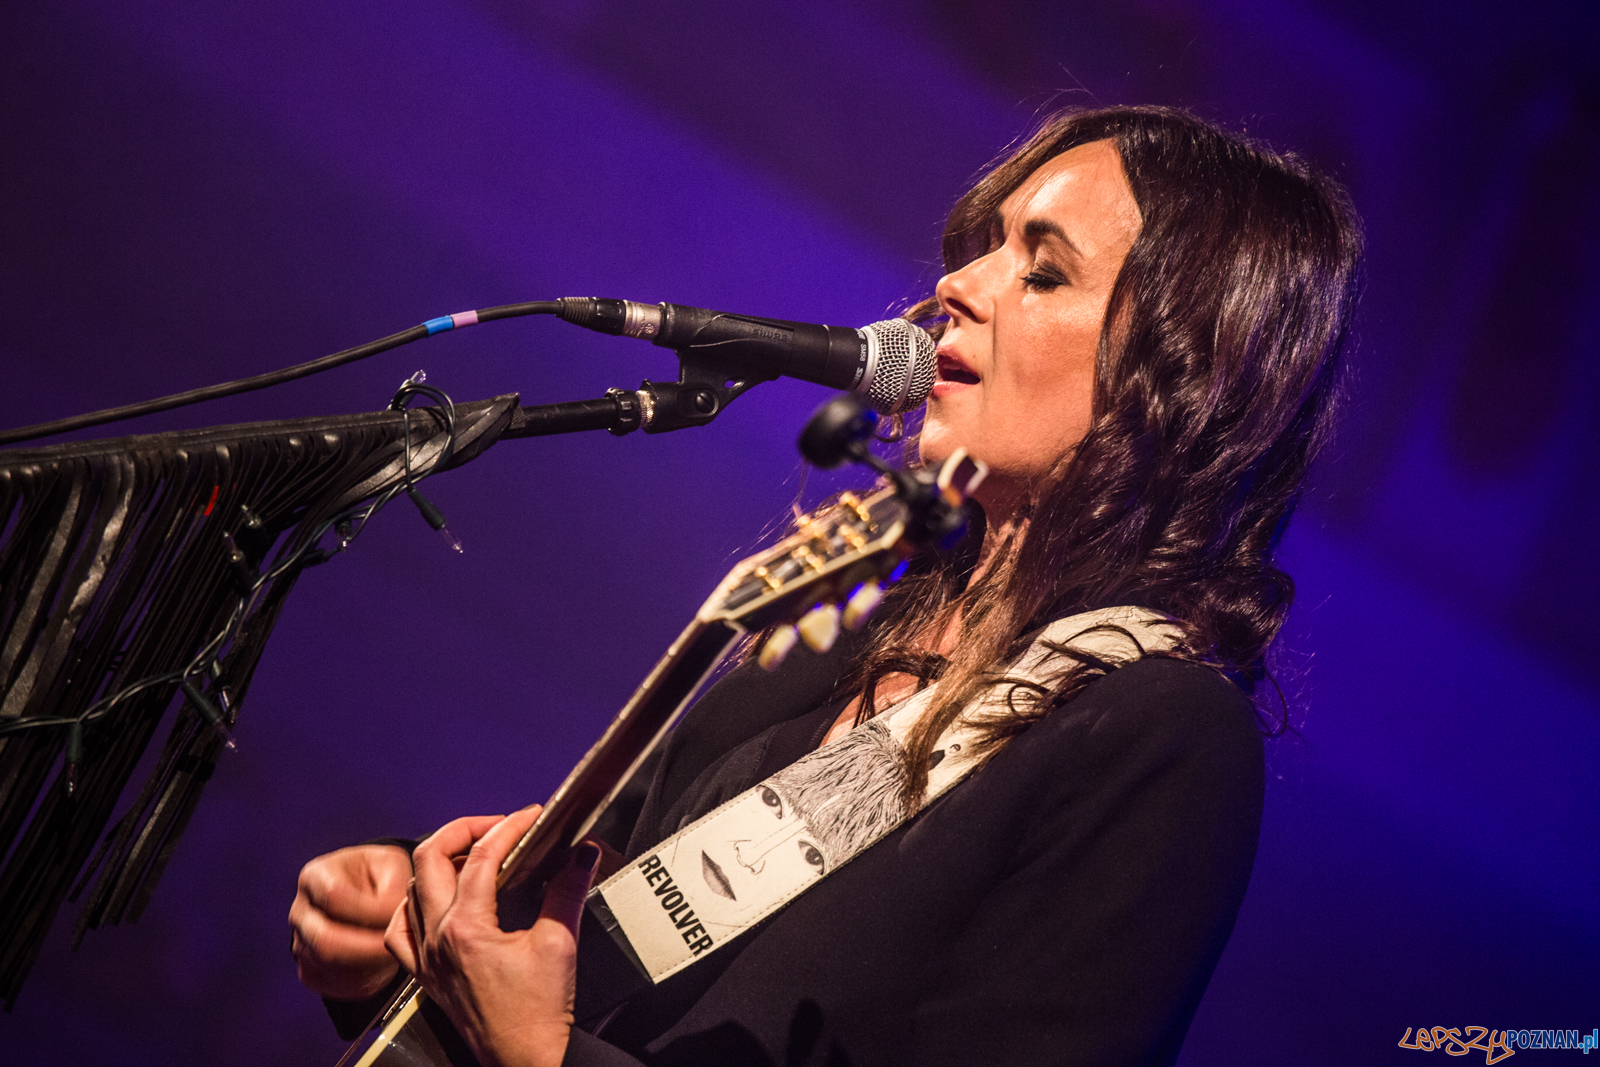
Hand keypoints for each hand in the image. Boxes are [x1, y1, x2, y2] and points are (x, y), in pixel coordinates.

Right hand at [290, 843, 412, 999]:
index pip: (333, 896)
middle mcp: (301, 912)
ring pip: (329, 966)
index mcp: (316, 876)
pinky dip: (361, 980)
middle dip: (366, 947)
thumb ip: (396, 884)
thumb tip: (396, 911)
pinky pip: (332, 984)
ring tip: (391, 956)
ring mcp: (300, 943)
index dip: (367, 910)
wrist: (369, 904)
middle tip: (395, 947)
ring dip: (365, 964)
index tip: (395, 917)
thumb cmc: (381, 880)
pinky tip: (379, 966)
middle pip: (325, 939)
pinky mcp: (309, 971)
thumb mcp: (393, 867)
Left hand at [385, 807, 600, 1066]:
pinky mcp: (427, 976)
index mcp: (467, 928)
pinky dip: (414, 905)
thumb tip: (582, 854)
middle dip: (464, 830)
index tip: (531, 818)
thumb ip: (569, 890)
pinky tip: (434, 900)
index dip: (510, 827)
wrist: (526, 1060)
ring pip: (411, 889)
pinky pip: (400, 931)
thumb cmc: (539, 1015)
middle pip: (429, 859)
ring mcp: (427, 958)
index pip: (483, 856)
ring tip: (472, 855)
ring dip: (439, 862)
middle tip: (496, 825)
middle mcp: (437, 940)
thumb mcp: (561, 943)